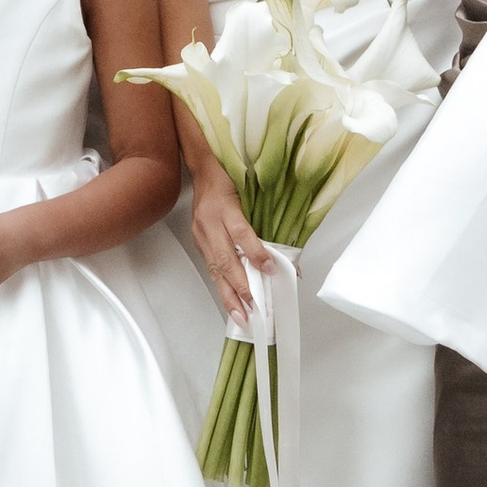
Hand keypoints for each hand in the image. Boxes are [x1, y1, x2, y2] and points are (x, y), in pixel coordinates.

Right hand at [190, 172, 265, 328]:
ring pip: (216, 269)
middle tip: (254, 306)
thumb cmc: (230, 178)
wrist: (203, 170)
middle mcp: (210, 223)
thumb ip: (265, 219)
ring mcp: (202, 235)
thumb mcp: (251, 192)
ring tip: (240, 315)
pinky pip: (212, 268)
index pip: (241, 233)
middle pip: (226, 259)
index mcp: (225, 207)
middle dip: (240, 286)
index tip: (270, 269)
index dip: (256, 253)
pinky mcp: (199, 243)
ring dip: (229, 295)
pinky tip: (231, 301)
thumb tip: (286, 252)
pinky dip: (222, 287)